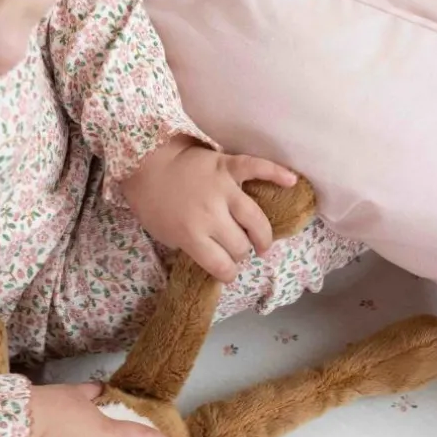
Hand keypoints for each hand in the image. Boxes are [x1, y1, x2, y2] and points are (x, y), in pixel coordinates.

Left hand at [120, 136, 296, 282]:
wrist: (144, 162)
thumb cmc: (151, 202)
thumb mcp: (164, 235)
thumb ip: (191, 247)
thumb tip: (214, 257)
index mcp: (192, 235)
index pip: (222, 266)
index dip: (227, 274)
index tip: (228, 273)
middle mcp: (212, 215)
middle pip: (240, 245)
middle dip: (240, 253)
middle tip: (237, 251)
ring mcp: (223, 190)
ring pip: (254, 220)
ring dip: (262, 236)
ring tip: (263, 244)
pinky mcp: (228, 166)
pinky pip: (257, 168)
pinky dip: (277, 173)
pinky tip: (292, 181)